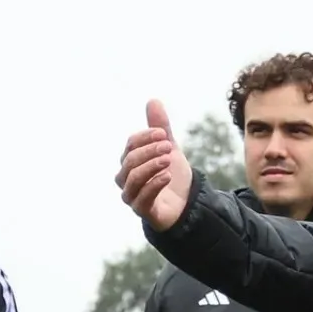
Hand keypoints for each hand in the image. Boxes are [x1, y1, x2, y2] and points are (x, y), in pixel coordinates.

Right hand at [115, 98, 193, 229]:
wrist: (187, 203)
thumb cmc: (173, 176)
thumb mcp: (169, 148)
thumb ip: (160, 128)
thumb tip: (153, 100)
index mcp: (129, 162)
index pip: (130, 145)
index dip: (145, 137)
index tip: (163, 133)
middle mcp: (125, 180)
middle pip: (130, 161)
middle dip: (149, 151)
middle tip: (168, 146)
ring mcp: (132, 197)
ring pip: (133, 178)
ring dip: (151, 166)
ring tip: (168, 159)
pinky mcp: (143, 211)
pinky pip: (142, 198)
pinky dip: (154, 184)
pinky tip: (167, 175)